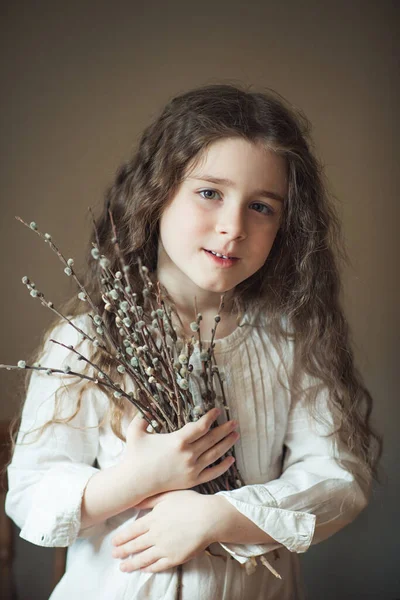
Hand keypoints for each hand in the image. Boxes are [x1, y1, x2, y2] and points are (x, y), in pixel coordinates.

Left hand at [111, 490, 214, 572]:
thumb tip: (134, 502)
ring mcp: (165, 548)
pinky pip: (158, 566)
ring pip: (144, 558)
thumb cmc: (190, 503)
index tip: (114, 542)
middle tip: (114, 555)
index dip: (122, 538)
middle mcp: (156, 535)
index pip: (132, 531)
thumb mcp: (168, 495)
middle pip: (135, 546)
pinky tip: (144, 569)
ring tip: (123, 568)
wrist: (209, 518)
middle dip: (123, 552)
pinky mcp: (175, 558)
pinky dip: (149, 568)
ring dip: (131, 564)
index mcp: (153, 519)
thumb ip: (150, 500)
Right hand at [121, 408, 239, 499]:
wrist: (135, 482)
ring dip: (227, 444)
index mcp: (178, 440)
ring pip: (215, 454)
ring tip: (235, 435)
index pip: (201, 426)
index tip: (217, 411)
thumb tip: (147, 405)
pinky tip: (231, 459)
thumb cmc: (135, 455)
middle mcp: (188, 455)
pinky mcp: (192, 481)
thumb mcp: (135, 431)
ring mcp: (192, 469)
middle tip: (234, 421)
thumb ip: (142, 416)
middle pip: (212, 439)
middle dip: (225, 429)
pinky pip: (212, 473)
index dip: (210, 417)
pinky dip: (223, 466)